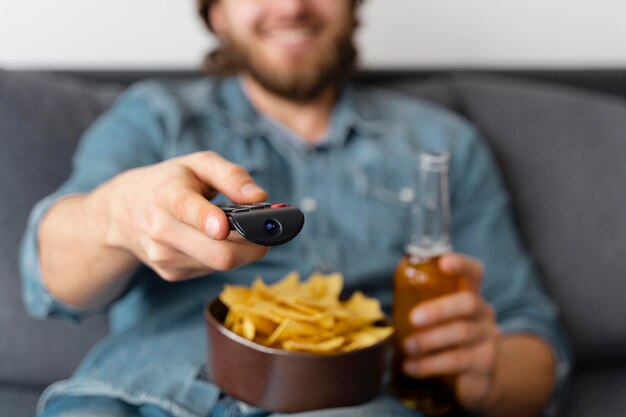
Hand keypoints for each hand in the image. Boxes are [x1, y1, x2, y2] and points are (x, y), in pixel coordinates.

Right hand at [98, 151, 269, 280]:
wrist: (122, 213)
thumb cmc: (168, 183)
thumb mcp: (198, 164)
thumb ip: (231, 176)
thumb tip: (260, 197)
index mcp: (168, 197)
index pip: (188, 210)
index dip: (209, 220)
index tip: (224, 226)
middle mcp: (162, 231)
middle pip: (218, 254)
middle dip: (252, 247)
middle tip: (267, 234)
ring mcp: (165, 257)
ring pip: (220, 265)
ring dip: (241, 252)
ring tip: (240, 231)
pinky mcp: (172, 274)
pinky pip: (212, 270)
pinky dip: (224, 257)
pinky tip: (218, 241)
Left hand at [401, 253, 501, 411]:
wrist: (479, 378)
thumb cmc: (451, 340)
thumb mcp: (443, 321)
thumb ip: (424, 307)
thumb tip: (390, 300)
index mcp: (471, 296)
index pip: (474, 273)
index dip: (461, 265)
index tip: (443, 262)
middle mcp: (484, 315)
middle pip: (468, 304)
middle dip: (439, 309)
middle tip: (413, 318)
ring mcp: (487, 340)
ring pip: (462, 335)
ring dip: (429, 340)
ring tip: (407, 347)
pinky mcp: (485, 366)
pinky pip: (457, 363)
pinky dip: (429, 365)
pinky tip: (411, 367)